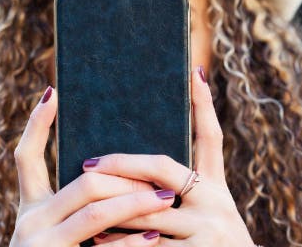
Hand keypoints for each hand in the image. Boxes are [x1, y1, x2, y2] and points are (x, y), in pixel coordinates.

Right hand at [10, 86, 175, 246]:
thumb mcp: (57, 235)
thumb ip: (77, 208)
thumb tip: (115, 175)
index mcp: (30, 209)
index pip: (25, 157)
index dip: (36, 124)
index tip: (53, 92)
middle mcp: (29, 222)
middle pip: (83, 182)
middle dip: (123, 174)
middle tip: (159, 175)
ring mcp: (39, 243)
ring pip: (94, 210)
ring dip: (135, 201)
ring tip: (166, 198)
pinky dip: (129, 241)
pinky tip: (152, 236)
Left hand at [85, 66, 256, 246]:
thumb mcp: (207, 216)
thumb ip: (180, 196)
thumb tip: (134, 179)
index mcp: (217, 188)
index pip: (211, 139)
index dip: (204, 105)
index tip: (195, 71)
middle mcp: (216, 203)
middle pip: (163, 168)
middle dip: (123, 164)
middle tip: (90, 164)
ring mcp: (208, 229)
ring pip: (146, 210)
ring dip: (112, 207)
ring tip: (84, 200)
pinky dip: (119, 246)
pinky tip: (97, 244)